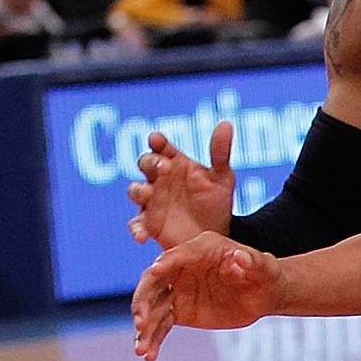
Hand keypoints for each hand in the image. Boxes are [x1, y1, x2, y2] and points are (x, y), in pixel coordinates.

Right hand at [130, 118, 234, 245]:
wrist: (215, 236)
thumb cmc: (215, 203)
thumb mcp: (222, 178)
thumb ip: (220, 152)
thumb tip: (225, 123)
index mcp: (174, 163)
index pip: (161, 147)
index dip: (157, 141)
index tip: (156, 139)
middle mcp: (158, 179)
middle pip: (146, 164)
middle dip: (150, 163)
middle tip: (162, 167)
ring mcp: (151, 201)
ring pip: (135, 191)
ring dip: (138, 191)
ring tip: (147, 194)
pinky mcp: (148, 224)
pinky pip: (136, 224)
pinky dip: (136, 229)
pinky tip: (143, 236)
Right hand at [131, 232, 286, 360]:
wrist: (264, 295)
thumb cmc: (265, 274)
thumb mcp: (264, 266)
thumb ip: (253, 261)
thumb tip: (241, 257)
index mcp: (201, 248)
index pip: (179, 254)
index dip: (167, 262)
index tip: (155, 271)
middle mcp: (181, 266)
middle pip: (154, 281)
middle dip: (144, 301)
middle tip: (140, 321)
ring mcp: (177, 289)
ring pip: (154, 307)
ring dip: (144, 327)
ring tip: (140, 349)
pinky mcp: (179, 310)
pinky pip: (161, 325)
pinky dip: (153, 339)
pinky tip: (148, 355)